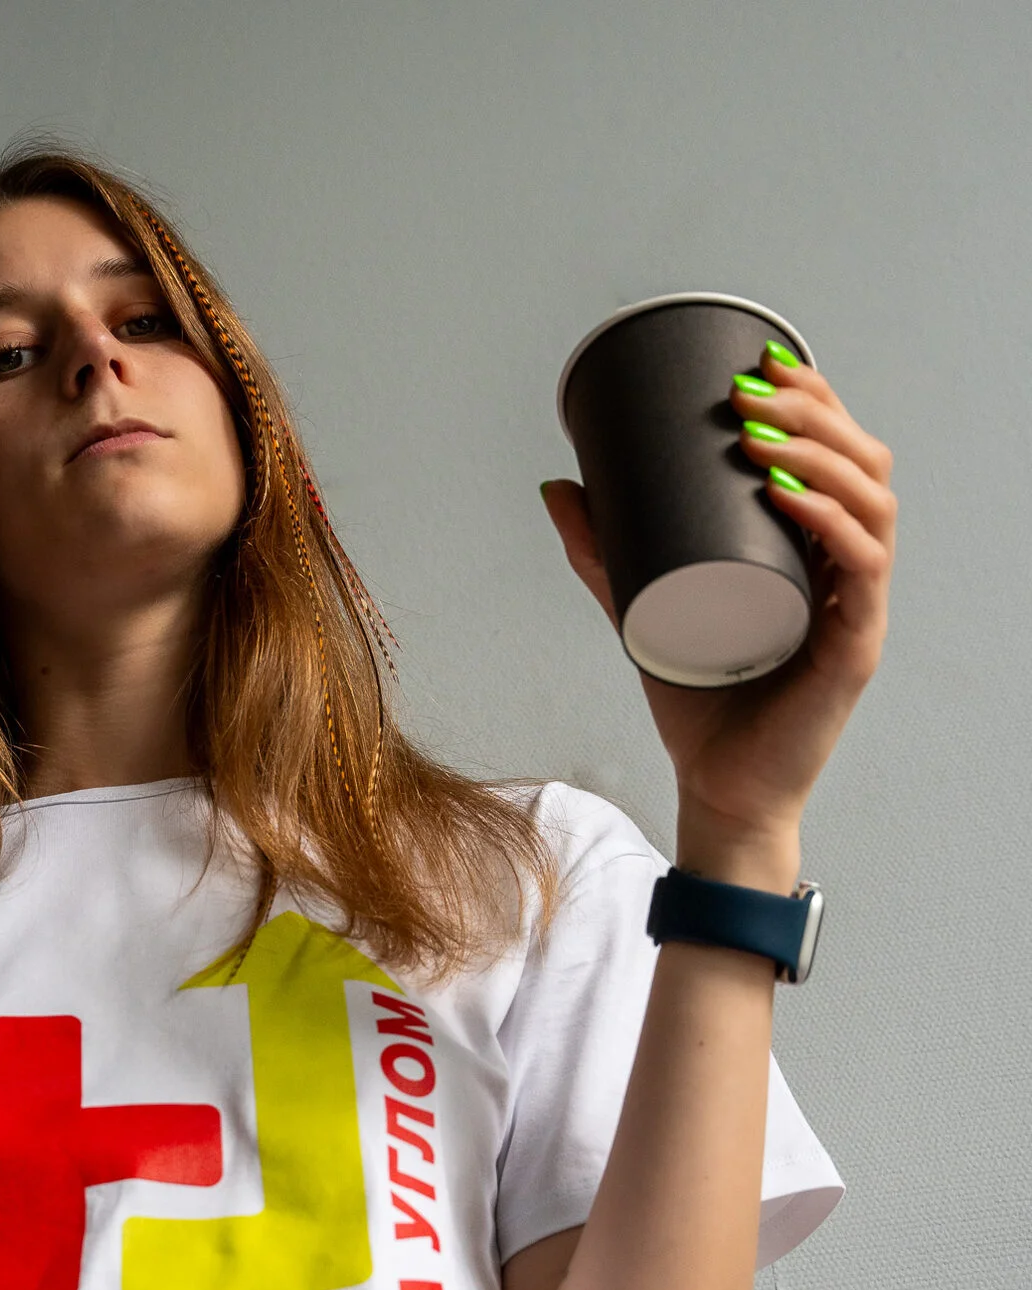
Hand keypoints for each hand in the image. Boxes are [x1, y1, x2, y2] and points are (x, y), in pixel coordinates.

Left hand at [541, 341, 895, 885]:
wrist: (717, 786)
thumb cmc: (697, 700)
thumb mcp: (640, 607)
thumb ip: (603, 551)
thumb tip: (559, 484)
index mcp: (816, 550)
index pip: (837, 454)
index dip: (812, 399)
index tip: (759, 364)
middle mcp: (848, 569)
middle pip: (863, 463)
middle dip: (812, 412)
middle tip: (749, 391)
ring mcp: (859, 606)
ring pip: (871, 504)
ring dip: (823, 454)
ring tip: (761, 435)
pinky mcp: (855, 646)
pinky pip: (861, 569)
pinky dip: (828, 522)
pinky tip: (791, 495)